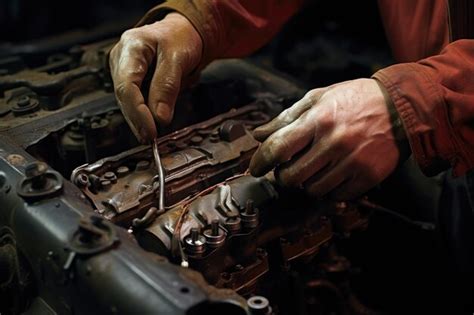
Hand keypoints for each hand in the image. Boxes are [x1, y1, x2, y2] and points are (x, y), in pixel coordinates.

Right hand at [109, 13, 201, 142]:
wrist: (180, 32)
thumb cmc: (179, 38)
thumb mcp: (179, 58)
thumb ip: (168, 87)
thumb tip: (160, 117)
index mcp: (131, 46)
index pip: (127, 85)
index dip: (137, 112)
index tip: (151, 130)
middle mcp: (121, 57)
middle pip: (123, 95)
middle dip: (137, 120)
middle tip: (150, 138)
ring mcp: (122, 68)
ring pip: (126, 100)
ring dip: (138, 120)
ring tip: (150, 136)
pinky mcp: (128, 78)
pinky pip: (133, 99)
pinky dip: (141, 113)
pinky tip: (148, 126)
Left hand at [249, 79, 403, 199]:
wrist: (403, 107)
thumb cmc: (355, 99)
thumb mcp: (319, 98)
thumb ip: (287, 117)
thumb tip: (258, 135)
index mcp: (319, 119)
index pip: (278, 148)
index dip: (261, 161)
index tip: (255, 168)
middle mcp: (335, 143)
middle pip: (291, 177)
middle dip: (283, 176)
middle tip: (287, 168)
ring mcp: (352, 162)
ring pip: (312, 190)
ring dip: (306, 183)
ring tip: (313, 169)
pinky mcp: (367, 177)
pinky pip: (336, 196)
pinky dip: (328, 189)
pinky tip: (331, 175)